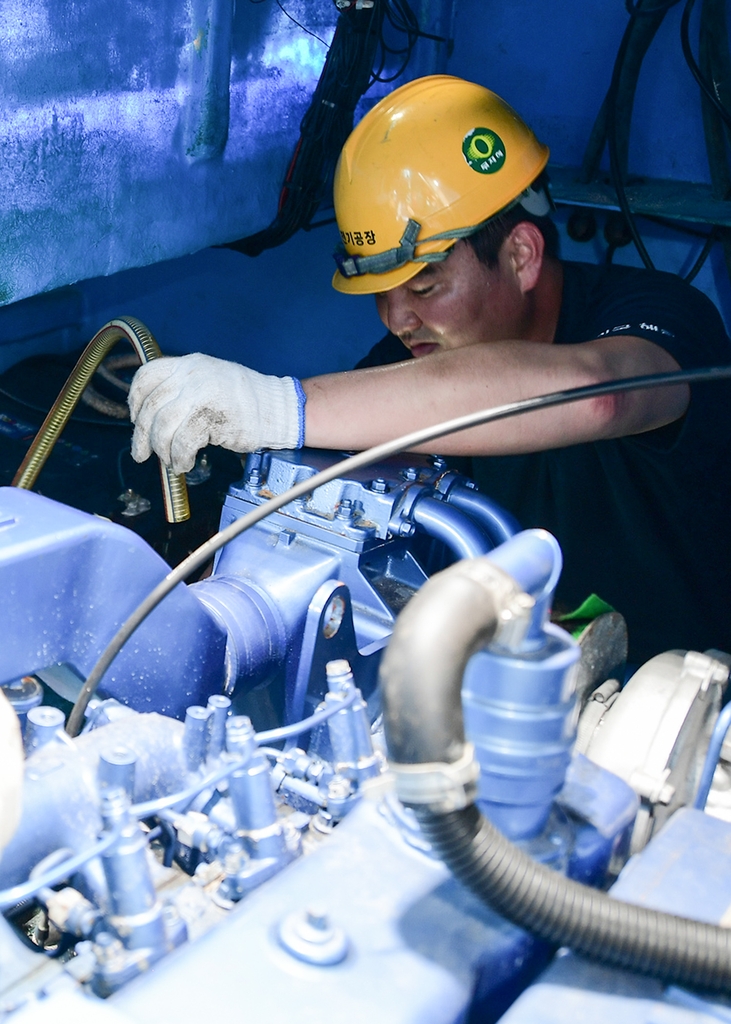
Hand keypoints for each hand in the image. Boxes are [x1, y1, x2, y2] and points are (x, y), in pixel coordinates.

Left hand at [128, 353, 303, 473]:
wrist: (278, 409)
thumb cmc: (246, 401)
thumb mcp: (210, 380)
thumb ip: (182, 390)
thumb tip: (154, 416)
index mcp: (189, 364)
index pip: (147, 376)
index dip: (135, 400)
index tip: (136, 419)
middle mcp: (191, 375)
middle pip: (151, 406)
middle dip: (142, 435)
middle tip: (142, 454)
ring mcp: (201, 394)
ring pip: (163, 426)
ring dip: (162, 450)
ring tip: (172, 461)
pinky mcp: (211, 417)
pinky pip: (182, 442)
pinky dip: (180, 457)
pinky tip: (185, 463)